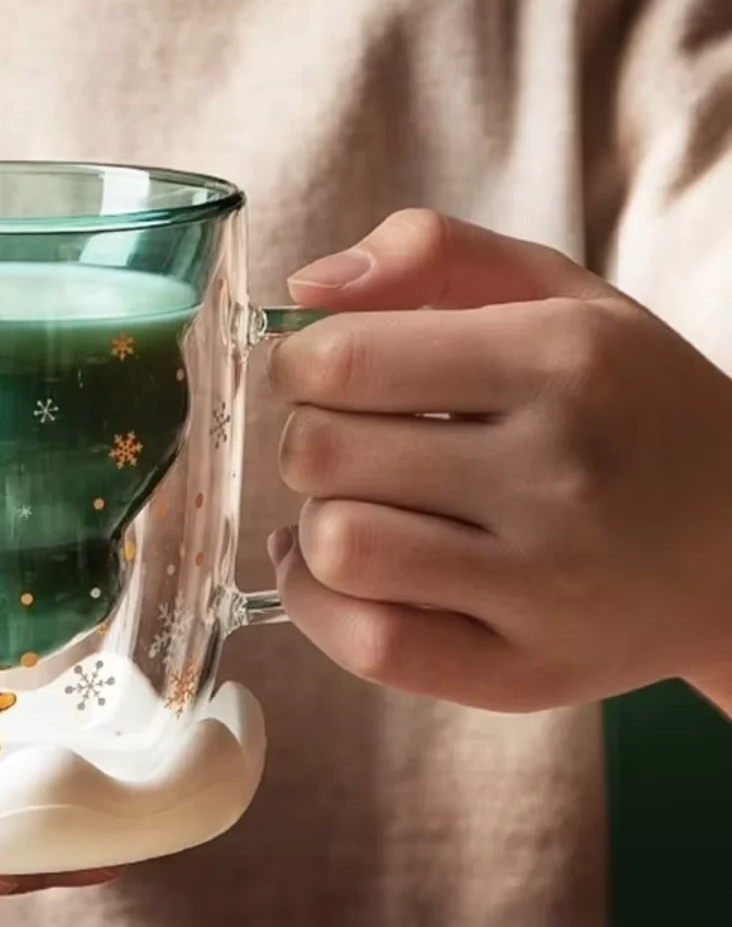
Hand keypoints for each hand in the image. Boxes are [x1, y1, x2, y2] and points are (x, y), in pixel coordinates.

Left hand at [265, 209, 731, 712]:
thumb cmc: (629, 410)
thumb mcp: (563, 299)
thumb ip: (434, 254)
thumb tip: (304, 289)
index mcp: (561, 359)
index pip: (343, 361)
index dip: (298, 367)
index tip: (317, 376)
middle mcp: (556, 471)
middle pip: (323, 455)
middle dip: (307, 443)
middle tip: (345, 445)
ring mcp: (543, 584)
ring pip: (337, 548)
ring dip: (314, 526)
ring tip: (354, 509)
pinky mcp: (522, 671)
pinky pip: (367, 643)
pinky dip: (320, 606)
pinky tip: (338, 574)